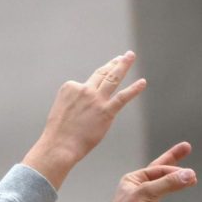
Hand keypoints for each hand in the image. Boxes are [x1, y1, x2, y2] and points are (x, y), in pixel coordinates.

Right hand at [21, 51, 148, 188]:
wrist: (59, 146)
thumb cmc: (58, 134)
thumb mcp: (60, 110)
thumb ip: (74, 104)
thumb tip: (86, 108)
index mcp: (70, 88)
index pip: (85, 84)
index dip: (89, 90)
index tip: (90, 96)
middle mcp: (83, 89)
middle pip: (101, 73)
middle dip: (113, 63)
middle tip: (123, 56)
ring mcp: (95, 99)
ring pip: (112, 78)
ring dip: (123, 65)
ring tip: (130, 56)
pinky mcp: (105, 111)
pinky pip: (122, 97)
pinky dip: (134, 89)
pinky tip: (142, 82)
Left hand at [101, 143, 196, 201]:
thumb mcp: (147, 193)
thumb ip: (169, 183)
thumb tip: (190, 174)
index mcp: (133, 180)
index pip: (158, 169)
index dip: (174, 170)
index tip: (190, 176)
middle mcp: (140, 188)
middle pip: (160, 170)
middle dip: (173, 159)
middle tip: (186, 147)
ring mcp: (147, 201)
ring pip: (165, 185)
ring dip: (177, 178)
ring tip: (191, 175)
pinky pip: (165, 198)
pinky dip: (175, 191)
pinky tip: (181, 188)